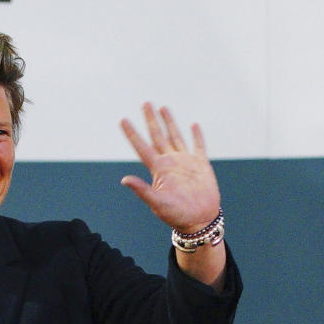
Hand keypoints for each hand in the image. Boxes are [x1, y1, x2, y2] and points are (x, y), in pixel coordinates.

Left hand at [120, 103, 220, 232]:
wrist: (200, 220)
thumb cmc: (176, 214)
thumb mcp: (157, 203)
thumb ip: (142, 190)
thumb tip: (124, 180)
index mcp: (158, 168)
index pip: (142, 146)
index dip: (132, 133)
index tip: (122, 120)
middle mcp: (170, 162)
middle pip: (158, 135)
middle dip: (151, 119)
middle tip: (145, 103)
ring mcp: (186, 162)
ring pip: (175, 136)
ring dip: (170, 122)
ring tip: (163, 107)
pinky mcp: (201, 165)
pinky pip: (199, 147)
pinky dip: (196, 136)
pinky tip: (193, 125)